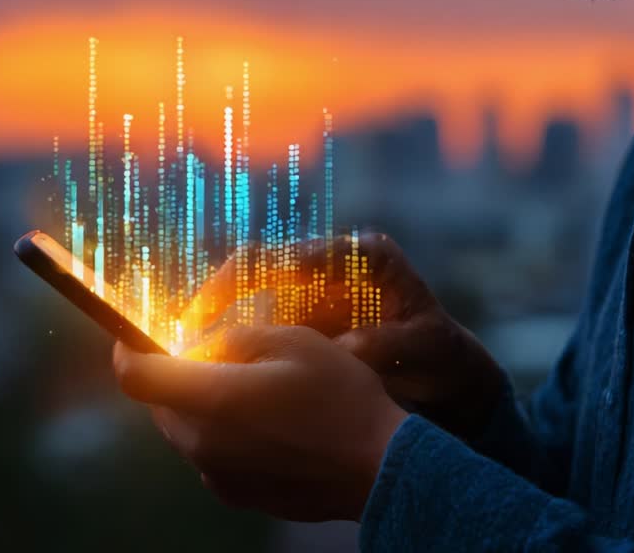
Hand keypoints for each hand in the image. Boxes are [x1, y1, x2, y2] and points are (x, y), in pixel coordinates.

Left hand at [112, 325, 407, 521]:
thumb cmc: (338, 395)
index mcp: (209, 400)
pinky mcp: (237, 495)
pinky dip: (222, 434)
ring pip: (185, 430)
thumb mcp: (290, 340)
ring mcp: (217, 475)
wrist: (378, 466)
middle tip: (212, 354)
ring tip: (249, 388)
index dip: (127, 349)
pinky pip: (211, 455)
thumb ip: (232, 338)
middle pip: (159, 404)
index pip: (135, 376)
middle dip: (173, 375)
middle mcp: (201, 444)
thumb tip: (200, 344)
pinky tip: (267, 425)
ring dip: (200, 405)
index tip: (135, 335)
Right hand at [184, 232, 506, 441]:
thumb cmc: (441, 358)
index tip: (212, 306)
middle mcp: (332, 268)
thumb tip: (344, 352)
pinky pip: (262, 330)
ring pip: (253, 304)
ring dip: (221, 328)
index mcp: (363, 257)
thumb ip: (387, 345)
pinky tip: (214, 373)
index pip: (294, 255)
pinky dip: (238, 349)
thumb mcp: (425, 350)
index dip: (247, 276)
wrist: (448, 380)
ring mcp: (316, 295)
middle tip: (185, 336)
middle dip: (217, 301)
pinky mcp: (306, 323)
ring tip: (191, 360)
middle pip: (259, 271)